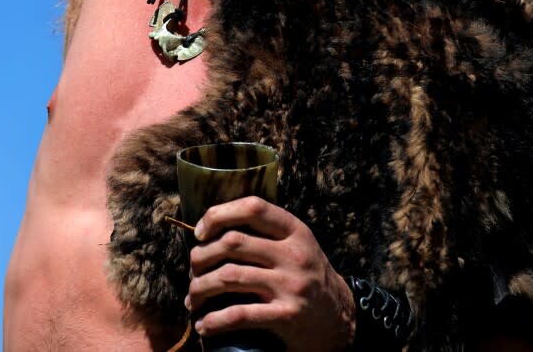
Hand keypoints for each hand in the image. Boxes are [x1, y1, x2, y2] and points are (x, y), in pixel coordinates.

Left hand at [187, 196, 356, 350]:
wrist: (340, 320)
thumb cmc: (308, 278)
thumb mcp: (297, 246)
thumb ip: (266, 234)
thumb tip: (213, 229)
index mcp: (295, 231)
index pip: (253, 207)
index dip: (219, 214)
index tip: (200, 232)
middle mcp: (293, 254)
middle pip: (233, 243)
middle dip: (202, 256)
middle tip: (192, 269)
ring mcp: (290, 285)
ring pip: (230, 277)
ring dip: (201, 288)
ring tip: (192, 298)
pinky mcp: (286, 316)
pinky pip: (240, 315)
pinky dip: (215, 320)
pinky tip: (204, 325)